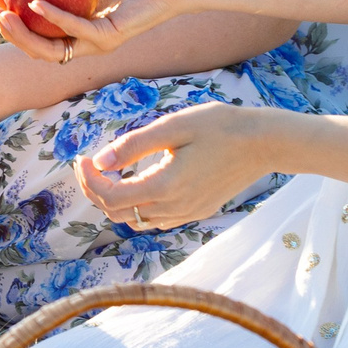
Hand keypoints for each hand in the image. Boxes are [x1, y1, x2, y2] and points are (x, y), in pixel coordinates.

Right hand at [0, 0, 184, 62]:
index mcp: (78, 26)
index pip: (38, 32)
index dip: (12, 19)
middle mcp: (85, 40)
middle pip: (38, 48)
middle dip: (11, 34)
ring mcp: (96, 43)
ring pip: (51, 51)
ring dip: (23, 36)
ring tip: (6, 15)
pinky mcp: (109, 38)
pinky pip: (75, 31)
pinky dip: (53, 19)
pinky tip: (36, 5)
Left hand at [76, 103, 280, 229]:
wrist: (264, 143)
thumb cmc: (220, 126)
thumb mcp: (173, 127)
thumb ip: (133, 146)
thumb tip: (98, 161)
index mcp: (165, 186)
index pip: (109, 198)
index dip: (88, 181)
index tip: (82, 158)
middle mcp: (174, 208)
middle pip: (118, 214)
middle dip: (96, 190)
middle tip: (89, 163)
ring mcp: (186, 214)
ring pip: (136, 220)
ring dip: (115, 201)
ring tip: (109, 173)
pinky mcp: (196, 212)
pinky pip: (156, 219)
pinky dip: (138, 206)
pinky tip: (139, 182)